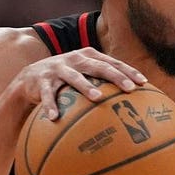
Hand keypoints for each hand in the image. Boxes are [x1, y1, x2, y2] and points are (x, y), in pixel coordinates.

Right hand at [14, 47, 147, 119]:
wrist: (31, 77)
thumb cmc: (68, 79)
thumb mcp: (86, 74)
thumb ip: (105, 81)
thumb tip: (134, 99)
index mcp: (89, 56)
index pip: (113, 63)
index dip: (128, 71)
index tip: (143, 83)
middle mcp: (75, 59)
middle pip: (98, 67)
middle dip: (115, 76)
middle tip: (129, 89)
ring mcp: (58, 68)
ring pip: (74, 77)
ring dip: (85, 87)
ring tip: (97, 98)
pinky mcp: (42, 81)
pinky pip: (48, 94)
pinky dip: (51, 105)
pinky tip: (55, 118)